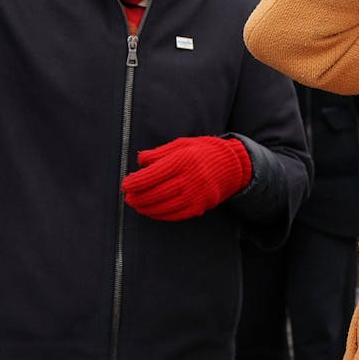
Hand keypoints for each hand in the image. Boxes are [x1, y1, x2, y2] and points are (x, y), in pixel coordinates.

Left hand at [122, 135, 252, 221]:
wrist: (233, 166)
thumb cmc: (203, 151)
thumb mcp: (182, 144)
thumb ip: (159, 153)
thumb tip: (140, 161)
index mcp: (183, 160)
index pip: (153, 174)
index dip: (136, 182)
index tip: (126, 184)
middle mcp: (190, 179)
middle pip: (156, 192)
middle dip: (138, 197)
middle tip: (128, 197)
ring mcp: (195, 195)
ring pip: (164, 206)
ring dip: (146, 208)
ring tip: (137, 205)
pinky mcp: (199, 207)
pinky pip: (175, 215)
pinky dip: (160, 214)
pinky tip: (152, 211)